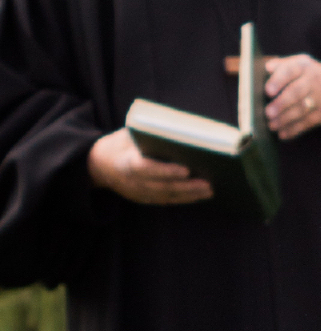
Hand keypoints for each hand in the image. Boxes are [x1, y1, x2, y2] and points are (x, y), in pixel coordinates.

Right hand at [88, 128, 212, 205]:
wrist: (100, 165)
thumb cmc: (121, 144)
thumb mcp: (129, 134)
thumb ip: (150, 134)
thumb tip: (182, 130)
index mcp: (125, 162)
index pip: (146, 169)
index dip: (166, 170)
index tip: (186, 169)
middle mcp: (132, 182)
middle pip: (162, 187)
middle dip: (186, 186)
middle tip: (209, 183)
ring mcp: (137, 193)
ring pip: (167, 197)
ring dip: (190, 195)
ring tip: (211, 190)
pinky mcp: (144, 199)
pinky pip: (166, 200)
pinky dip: (185, 198)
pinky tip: (201, 194)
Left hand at [264, 54, 320, 139]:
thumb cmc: (306, 76)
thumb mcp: (297, 64)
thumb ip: (280, 65)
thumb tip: (265, 68)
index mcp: (302, 65)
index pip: (290, 70)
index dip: (278, 80)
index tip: (268, 91)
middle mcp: (313, 80)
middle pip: (297, 91)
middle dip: (281, 103)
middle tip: (268, 113)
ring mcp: (320, 97)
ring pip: (302, 109)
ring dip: (285, 119)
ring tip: (272, 125)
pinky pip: (308, 122)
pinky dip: (294, 129)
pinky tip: (282, 134)